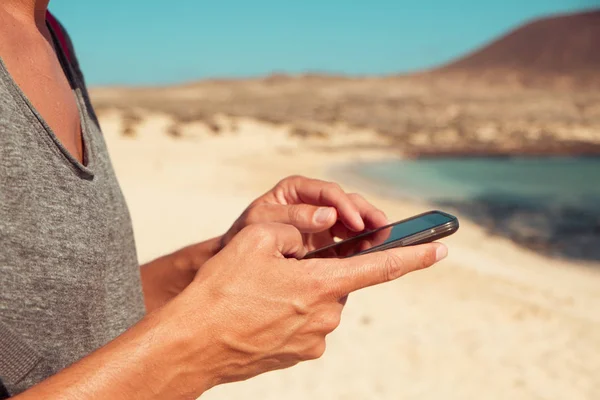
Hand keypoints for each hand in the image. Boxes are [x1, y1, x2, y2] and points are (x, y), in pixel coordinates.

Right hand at [170, 223, 446, 389]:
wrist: (192, 344)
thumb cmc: (221, 289)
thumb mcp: (256, 239)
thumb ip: (296, 226)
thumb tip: (317, 229)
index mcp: (323, 285)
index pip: (381, 267)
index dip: (413, 255)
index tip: (439, 248)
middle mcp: (326, 317)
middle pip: (337, 281)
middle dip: (319, 269)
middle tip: (281, 266)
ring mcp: (313, 341)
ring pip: (319, 302)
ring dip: (301, 290)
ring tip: (260, 292)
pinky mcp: (298, 355)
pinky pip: (305, 323)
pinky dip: (290, 311)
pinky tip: (259, 311)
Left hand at [221, 175, 388, 251]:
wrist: (235, 260)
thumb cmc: (244, 236)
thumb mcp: (261, 223)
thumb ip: (292, 217)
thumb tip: (328, 215)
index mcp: (296, 190)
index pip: (327, 192)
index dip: (345, 205)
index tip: (356, 222)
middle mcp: (312, 203)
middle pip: (347, 202)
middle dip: (365, 214)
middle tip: (381, 228)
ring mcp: (322, 223)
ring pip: (354, 220)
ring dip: (370, 228)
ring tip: (383, 238)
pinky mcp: (327, 243)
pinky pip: (350, 241)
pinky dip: (362, 245)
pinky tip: (373, 252)